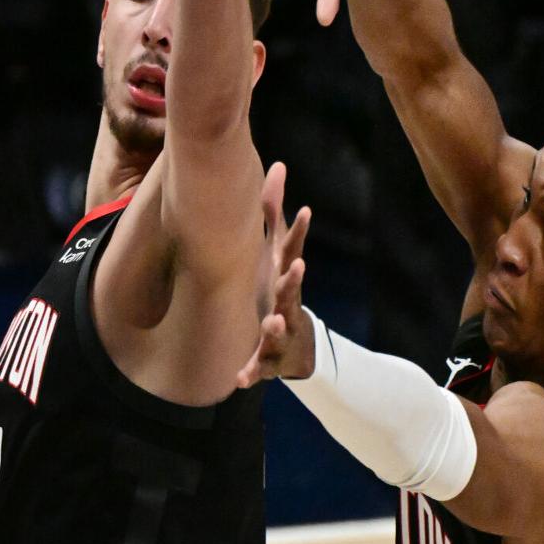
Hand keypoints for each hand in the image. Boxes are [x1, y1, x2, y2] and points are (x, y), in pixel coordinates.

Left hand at [238, 161, 313, 386]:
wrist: (298, 349)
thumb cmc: (280, 290)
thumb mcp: (276, 251)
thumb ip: (273, 211)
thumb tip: (277, 164)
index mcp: (284, 276)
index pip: (293, 251)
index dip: (298, 231)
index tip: (304, 210)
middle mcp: (285, 302)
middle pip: (290, 289)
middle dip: (293, 277)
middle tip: (295, 265)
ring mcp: (281, 331)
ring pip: (279, 329)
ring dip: (277, 325)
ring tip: (274, 319)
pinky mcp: (269, 359)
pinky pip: (259, 368)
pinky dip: (250, 373)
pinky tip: (239, 380)